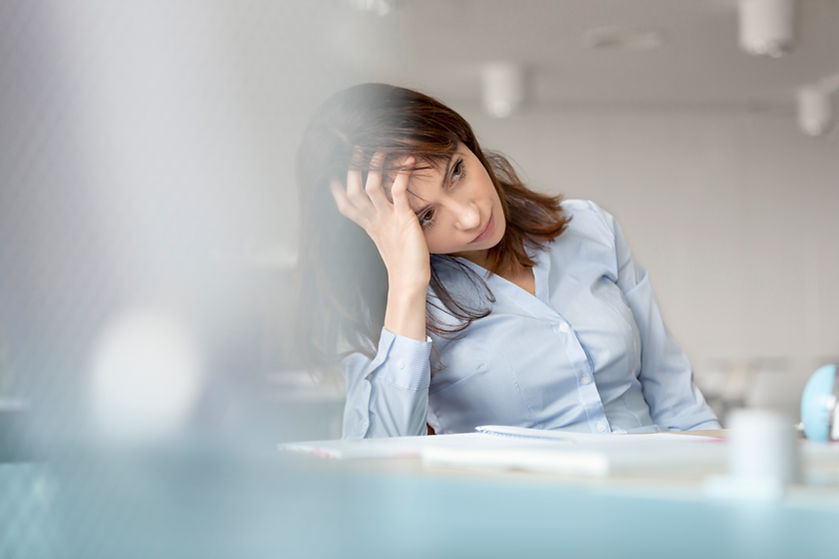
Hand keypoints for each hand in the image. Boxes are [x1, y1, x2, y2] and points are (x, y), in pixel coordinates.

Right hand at [330, 153, 430, 293]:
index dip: (338, 188)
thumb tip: (386, 214)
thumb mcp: (389, 239)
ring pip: (371, 187)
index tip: (334, 171)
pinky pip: (398, 192)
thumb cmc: (404, 262)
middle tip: (355, 148)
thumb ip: (384, 224)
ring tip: (379, 149)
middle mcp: (374, 221)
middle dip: (353, 169)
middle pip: (354, 192)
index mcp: (368, 226)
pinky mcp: (403, 218)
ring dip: (374, 166)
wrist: (409, 281)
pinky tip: (409, 161)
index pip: (346, 205)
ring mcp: (387, 219)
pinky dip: (402, 174)